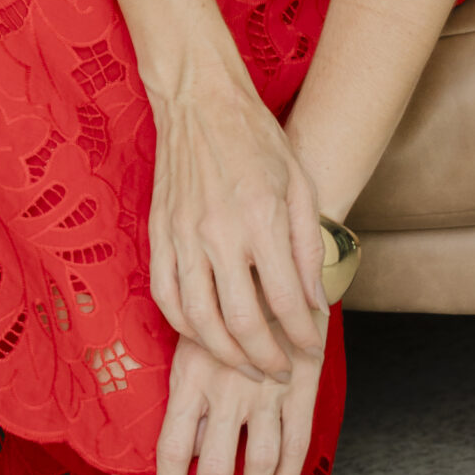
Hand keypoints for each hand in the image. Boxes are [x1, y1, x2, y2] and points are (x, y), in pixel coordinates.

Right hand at [147, 77, 326, 378]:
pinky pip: (166, 297)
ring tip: (246, 365)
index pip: (285, 301)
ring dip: (225, 354)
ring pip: (198, 321)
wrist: (200, 103)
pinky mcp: (159, 235)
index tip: (310, 348)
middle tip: (279, 371)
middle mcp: (219, 234)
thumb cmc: (256, 139)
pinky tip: (204, 336)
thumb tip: (314, 301)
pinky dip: (185, 327)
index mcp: (262, 219)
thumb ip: (308, 247)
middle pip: (241, 323)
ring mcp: (183, 237)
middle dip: (265, 359)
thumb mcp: (301, 186)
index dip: (302, 335)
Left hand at [153, 323, 327, 474]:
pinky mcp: (301, 388)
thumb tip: (186, 458)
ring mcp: (266, 390)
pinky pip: (295, 446)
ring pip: (259, 463)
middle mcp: (226, 388)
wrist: (273, 266)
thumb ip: (187, 400)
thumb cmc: (222, 310)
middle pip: (216, 468)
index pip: (172, 450)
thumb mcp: (191, 346)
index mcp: (189, 378)